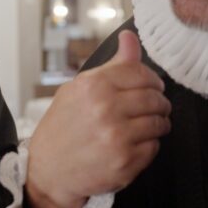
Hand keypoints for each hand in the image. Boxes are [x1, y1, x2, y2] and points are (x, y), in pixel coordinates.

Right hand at [26, 30, 170, 207]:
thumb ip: (112, 65)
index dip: (152, 80)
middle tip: (154, 108)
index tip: (152, 87)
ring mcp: (117, 137)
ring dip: (158, 124)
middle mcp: (106, 109)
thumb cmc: (63, 126)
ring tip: (144, 127)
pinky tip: (133, 144)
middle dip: (159, 103)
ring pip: (159, 123)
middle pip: (155, 98)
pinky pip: (154, 147)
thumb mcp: (80, 89)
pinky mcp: (125, 162)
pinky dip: (149, 145)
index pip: (142, 74)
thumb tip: (130, 38)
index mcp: (93, 86)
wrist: (48, 170)